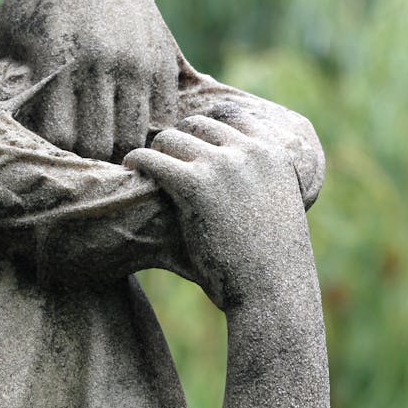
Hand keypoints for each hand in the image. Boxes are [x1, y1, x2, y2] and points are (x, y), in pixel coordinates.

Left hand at [0, 0, 179, 162]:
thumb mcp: (3, 29)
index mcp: (56, 58)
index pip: (59, 135)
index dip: (51, 152)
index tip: (43, 154)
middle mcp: (100, 62)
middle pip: (98, 143)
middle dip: (84, 159)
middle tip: (72, 162)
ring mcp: (136, 61)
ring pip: (133, 135)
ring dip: (117, 148)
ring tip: (100, 149)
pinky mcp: (163, 59)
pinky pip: (162, 117)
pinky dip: (146, 130)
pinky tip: (126, 125)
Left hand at [123, 114, 317, 310]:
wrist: (273, 292)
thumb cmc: (271, 259)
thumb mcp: (276, 204)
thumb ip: (257, 176)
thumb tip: (227, 164)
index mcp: (273, 151)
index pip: (230, 114)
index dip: (204, 127)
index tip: (188, 142)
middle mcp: (249, 151)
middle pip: (196, 125)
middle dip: (177, 141)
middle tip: (162, 161)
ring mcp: (221, 165)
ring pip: (170, 138)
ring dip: (155, 153)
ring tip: (145, 169)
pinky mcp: (194, 184)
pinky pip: (151, 158)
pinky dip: (136, 162)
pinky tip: (130, 172)